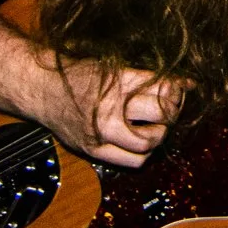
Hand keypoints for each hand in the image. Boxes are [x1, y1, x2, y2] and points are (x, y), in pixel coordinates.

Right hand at [22, 49, 185, 169]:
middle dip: (172, 111)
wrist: (41, 90)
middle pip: (160, 115)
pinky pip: (131, 161)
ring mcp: (101, 133)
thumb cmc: (75, 76)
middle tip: (171, 107)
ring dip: (160, 134)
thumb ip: (143, 77)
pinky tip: (142, 141)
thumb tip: (183, 84)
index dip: (179, 88)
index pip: (162, 87)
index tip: (186, 88)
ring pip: (149, 143)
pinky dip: (143, 153)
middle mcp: (110, 108)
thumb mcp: (110, 67)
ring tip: (158, 125)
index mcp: (115, 81)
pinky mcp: (94, 150)